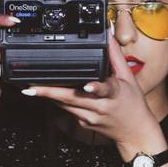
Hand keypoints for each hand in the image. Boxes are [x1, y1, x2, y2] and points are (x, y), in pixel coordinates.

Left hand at [22, 37, 159, 145]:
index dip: (95, 87)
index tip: (87, 85)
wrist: (135, 132)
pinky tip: (46, 94)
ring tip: (31, 88)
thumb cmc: (133, 104)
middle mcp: (101, 107)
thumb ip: (115, 55)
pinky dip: (57, 101)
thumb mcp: (128, 77)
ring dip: (48, 96)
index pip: (105, 89)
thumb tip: (108, 34)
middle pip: (73, 98)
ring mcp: (91, 117)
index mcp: (114, 94)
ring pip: (66, 105)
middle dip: (51, 92)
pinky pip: (67, 109)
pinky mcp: (83, 123)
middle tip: (32, 87)